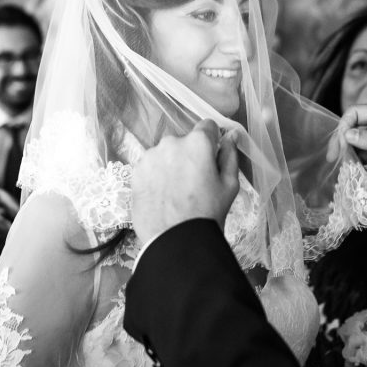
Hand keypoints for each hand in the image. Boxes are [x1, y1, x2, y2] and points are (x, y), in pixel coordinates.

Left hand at [131, 120, 239, 242]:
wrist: (175, 240)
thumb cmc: (208, 212)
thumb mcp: (230, 184)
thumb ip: (230, 155)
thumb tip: (231, 136)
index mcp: (197, 142)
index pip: (208, 126)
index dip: (212, 141)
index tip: (211, 158)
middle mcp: (171, 142)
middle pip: (184, 142)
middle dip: (190, 155)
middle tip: (194, 182)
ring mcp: (150, 156)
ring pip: (165, 154)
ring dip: (171, 165)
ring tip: (176, 192)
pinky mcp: (136, 171)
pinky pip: (150, 167)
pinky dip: (156, 176)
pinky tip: (162, 196)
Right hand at [338, 104, 366, 192]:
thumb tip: (347, 134)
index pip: (355, 113)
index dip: (344, 126)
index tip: (340, 145)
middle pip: (351, 126)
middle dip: (341, 141)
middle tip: (333, 158)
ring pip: (353, 141)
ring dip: (346, 152)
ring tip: (342, 166)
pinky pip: (360, 153)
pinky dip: (354, 160)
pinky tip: (353, 169)